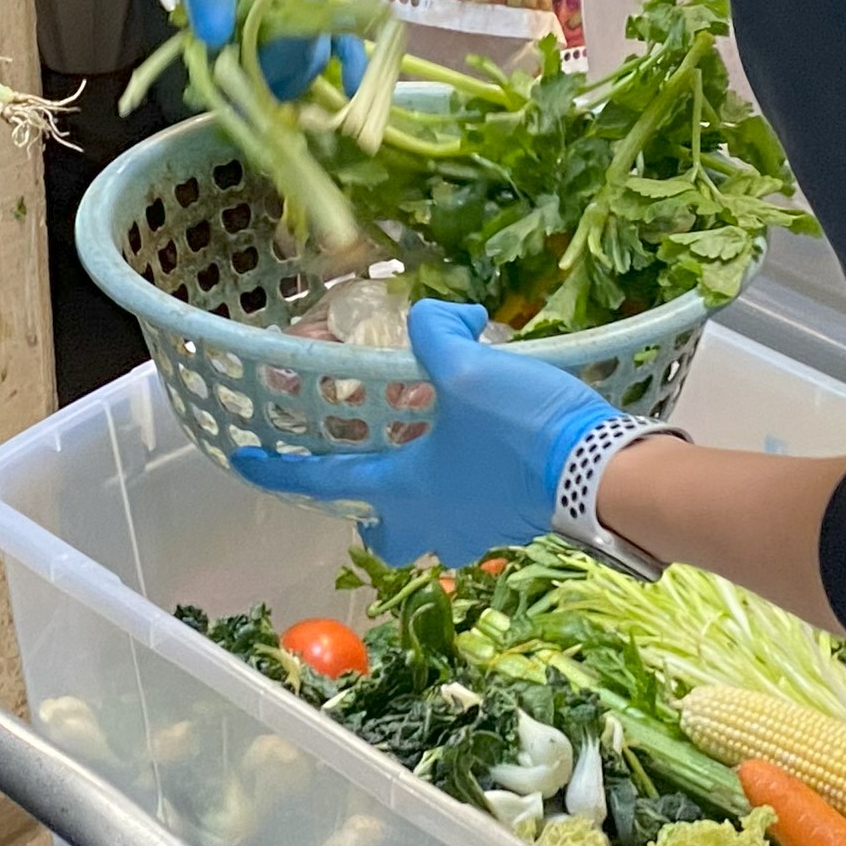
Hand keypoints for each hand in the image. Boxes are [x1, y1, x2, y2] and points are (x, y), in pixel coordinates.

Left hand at [139, 0, 356, 96]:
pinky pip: (283, 37)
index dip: (282, 61)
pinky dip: (274, 63)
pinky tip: (267, 94)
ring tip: (248, 105)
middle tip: (248, 105)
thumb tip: (219, 38)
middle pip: (314, 43)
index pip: (308, 23)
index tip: (246, 87)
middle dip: (286, 78)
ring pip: (304, 46)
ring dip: (280, 76)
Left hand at [232, 298, 618, 561]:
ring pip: (430, 529)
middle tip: (367, 478)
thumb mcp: (469, 367)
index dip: (279, 469)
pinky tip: (481, 457)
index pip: (323, 482)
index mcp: (404, 488)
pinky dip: (464, 494)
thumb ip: (437, 333)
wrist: (603, 475)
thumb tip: (440, 313)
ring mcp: (476, 532)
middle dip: (368, 513)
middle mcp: (432, 521)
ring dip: (419, 504)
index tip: (243, 462)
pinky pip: (473, 518)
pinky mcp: (514, 526)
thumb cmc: (522, 430)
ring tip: (427, 458)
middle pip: (383, 532)